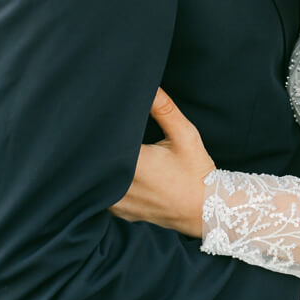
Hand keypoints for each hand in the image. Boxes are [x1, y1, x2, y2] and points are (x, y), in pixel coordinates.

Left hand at [109, 89, 211, 236]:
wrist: (204, 209)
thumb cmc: (196, 170)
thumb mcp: (185, 135)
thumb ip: (165, 109)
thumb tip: (150, 86)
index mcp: (134, 165)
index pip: (104, 142)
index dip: (97, 130)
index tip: (96, 118)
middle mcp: (121, 187)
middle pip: (95, 162)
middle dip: (95, 147)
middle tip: (95, 130)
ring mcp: (118, 203)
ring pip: (94, 181)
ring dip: (97, 167)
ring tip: (103, 150)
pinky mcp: (120, 212)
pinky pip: (102, 196)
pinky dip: (104, 183)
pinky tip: (112, 171)